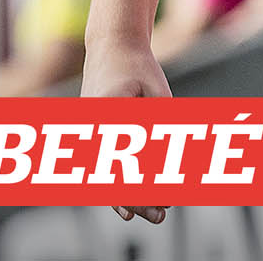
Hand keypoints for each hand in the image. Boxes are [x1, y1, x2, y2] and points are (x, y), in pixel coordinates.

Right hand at [82, 39, 172, 224]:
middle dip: (138, 199)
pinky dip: (116, 186)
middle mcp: (93, 131)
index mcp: (108, 118)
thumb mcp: (158, 94)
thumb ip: (163, 126)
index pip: (126, 162)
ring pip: (106, 177)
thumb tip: (174, 165)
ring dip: (128, 198)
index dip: (144, 185)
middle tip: (161, 215)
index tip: (164, 199)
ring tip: (153, 215)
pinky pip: (102, 168)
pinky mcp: (91, 138)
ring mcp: (88, 136)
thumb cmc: (139, 68)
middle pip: (113, 176)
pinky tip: (127, 209)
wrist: (111, 47)